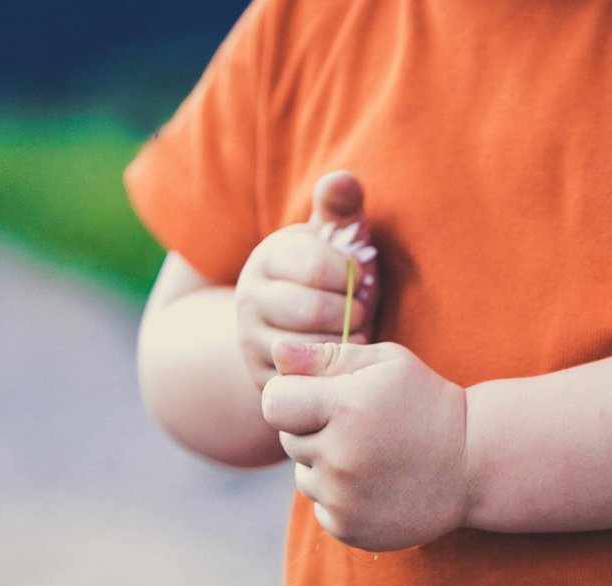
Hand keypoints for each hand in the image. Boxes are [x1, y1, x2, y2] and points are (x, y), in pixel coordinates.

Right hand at [235, 171, 379, 387]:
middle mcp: (248, 298)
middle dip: (352, 311)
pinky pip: (309, 380)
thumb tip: (342, 180)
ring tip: (353, 330)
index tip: (359, 276)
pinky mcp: (263, 378)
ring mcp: (251, 340)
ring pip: (313, 346)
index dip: (351, 273)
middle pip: (315, 309)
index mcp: (268, 257)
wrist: (287, 328)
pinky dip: (334, 369)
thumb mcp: (331, 239)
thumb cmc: (326, 275)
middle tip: (362, 310)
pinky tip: (342, 356)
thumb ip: (339, 208)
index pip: (318, 264)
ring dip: (345, 341)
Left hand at [260, 340, 470, 550]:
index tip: (314, 396)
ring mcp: (344, 499)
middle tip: (357, 425)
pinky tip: (375, 483)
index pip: (273, 403)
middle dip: (311, 429)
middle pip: (287, 440)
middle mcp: (340, 457)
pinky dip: (340, 497)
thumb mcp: (386, 364)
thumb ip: (327, 357)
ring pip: (304, 476)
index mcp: (345, 408)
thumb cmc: (425, 401)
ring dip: (325, 465)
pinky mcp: (349, 529)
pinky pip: (321, 508)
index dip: (289, 396)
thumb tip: (275, 352)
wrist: (474, 463)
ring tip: (370, 454)